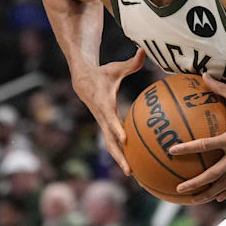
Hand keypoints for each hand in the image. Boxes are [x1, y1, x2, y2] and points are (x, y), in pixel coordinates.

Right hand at [72, 48, 145, 174]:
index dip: (116, 129)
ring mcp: (102, 124)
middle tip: (129, 170)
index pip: (110, 118)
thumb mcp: (115, 67)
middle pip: (109, 140)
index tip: (124, 139)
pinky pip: (113, 142)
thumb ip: (132, 62)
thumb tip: (144, 50)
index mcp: (103, 104)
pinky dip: (122, 153)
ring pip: (110, 145)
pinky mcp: (105, 127)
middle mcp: (101, 117)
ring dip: (119, 160)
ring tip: (133, 174)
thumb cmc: (102, 73)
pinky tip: (135, 164)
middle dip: (118, 156)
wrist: (81, 80)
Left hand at [170, 73, 225, 202]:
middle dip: (197, 183)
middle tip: (180, 188)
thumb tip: (203, 75)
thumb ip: (220, 88)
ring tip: (194, 200)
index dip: (188, 148)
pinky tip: (217, 198)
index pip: (207, 145)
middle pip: (216, 174)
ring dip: (210, 193)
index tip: (172, 151)